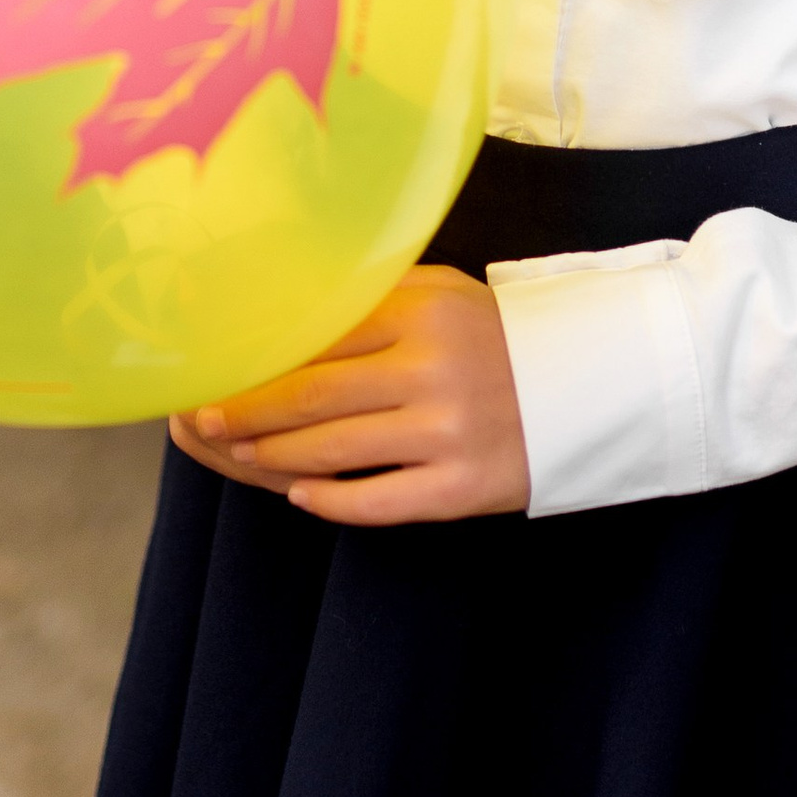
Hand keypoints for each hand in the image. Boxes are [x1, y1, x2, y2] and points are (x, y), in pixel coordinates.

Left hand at [168, 266, 529, 525]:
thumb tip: (284, 312)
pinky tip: (301, 495)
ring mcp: (447, 433)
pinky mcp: (463, 488)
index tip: (215, 372)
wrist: (591, 386)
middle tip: (205, 421)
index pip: (319, 340)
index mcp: (423, 315)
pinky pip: (378, 501)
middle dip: (249, 414)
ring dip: (275, 457)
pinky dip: (331, 501)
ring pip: (334, 452)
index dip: (259, 362)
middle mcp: (433, 371)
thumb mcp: (442, 295)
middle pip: (313, 398)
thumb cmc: (496, 335)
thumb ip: (372, 299)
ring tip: (242, 455)